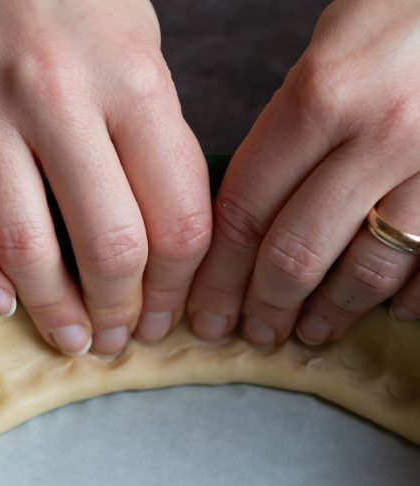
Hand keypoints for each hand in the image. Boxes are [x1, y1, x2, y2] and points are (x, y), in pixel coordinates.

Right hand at [0, 0, 210, 356]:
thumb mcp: (137, 44)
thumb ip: (152, 137)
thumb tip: (166, 239)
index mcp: (131, 78)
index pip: (176, 220)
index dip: (177, 289)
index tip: (164, 315)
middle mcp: (57, 96)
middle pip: (107, 247)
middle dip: (116, 313)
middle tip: (113, 338)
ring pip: (21, 247)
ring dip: (50, 311)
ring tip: (66, 337)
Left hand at [188, 0, 419, 349]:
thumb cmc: (410, 10)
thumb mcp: (338, 40)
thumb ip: (294, 121)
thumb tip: (253, 207)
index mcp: (324, 92)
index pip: (245, 209)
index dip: (218, 274)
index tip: (206, 310)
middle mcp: (380, 133)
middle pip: (296, 253)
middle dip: (265, 306)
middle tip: (255, 331)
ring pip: (367, 272)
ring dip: (331, 313)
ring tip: (312, 329)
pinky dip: (407, 298)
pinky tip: (388, 310)